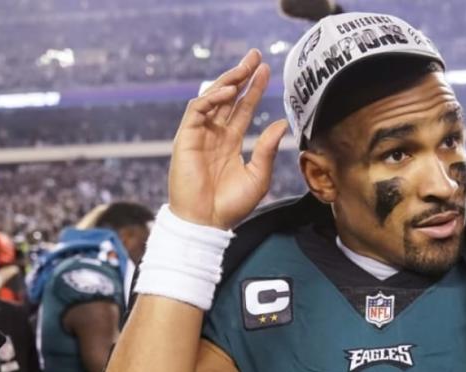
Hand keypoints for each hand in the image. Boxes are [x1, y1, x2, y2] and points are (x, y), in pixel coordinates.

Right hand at [168, 48, 288, 229]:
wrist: (207, 222)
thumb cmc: (231, 205)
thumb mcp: (258, 175)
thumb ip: (268, 149)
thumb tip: (279, 124)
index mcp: (231, 142)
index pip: (243, 108)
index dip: (254, 89)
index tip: (267, 71)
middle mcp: (215, 135)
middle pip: (228, 97)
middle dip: (241, 75)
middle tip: (255, 56)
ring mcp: (199, 135)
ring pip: (212, 98)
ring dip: (227, 81)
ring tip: (244, 69)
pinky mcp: (186, 138)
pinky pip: (197, 110)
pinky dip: (211, 98)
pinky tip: (228, 91)